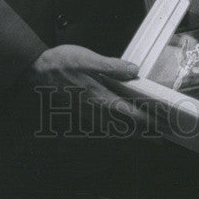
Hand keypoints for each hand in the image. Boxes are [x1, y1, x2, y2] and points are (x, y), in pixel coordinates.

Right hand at [27, 44, 147, 128]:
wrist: (36, 71)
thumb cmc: (61, 64)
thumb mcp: (89, 59)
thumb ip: (113, 67)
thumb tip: (134, 71)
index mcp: (101, 99)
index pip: (131, 115)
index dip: (149, 121)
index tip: (162, 125)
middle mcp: (95, 111)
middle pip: (124, 128)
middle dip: (143, 134)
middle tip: (159, 139)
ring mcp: (88, 113)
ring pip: (114, 129)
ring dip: (131, 133)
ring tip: (145, 135)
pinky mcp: (82, 111)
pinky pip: (104, 124)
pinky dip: (116, 128)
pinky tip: (119, 125)